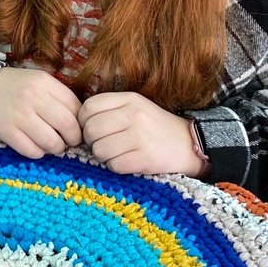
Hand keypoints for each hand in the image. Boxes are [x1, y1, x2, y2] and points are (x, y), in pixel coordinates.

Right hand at [0, 67, 81, 158]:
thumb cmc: (15, 88)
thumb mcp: (38, 81)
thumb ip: (59, 96)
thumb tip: (81, 121)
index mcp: (44, 83)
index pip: (76, 108)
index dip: (81, 123)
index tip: (76, 128)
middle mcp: (33, 98)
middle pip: (68, 126)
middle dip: (73, 139)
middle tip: (69, 141)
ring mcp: (19, 116)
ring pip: (52, 142)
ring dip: (56, 148)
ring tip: (52, 145)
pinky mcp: (6, 132)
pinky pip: (32, 151)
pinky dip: (38, 153)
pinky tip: (35, 146)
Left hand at [78, 91, 205, 175]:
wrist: (189, 144)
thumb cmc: (155, 127)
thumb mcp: (135, 108)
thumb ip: (109, 110)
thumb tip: (78, 123)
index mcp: (129, 99)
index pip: (89, 107)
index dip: (83, 121)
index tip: (92, 130)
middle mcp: (133, 115)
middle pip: (90, 130)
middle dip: (91, 141)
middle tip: (103, 145)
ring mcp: (139, 137)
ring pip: (99, 150)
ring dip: (103, 156)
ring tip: (117, 153)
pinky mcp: (144, 158)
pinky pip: (114, 166)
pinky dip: (117, 167)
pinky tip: (128, 162)